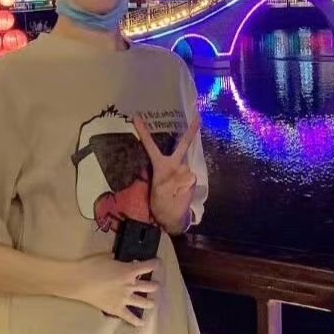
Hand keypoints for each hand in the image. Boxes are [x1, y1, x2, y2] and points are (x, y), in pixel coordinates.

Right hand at [69, 257, 159, 326]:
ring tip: (151, 301)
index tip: (157, 263)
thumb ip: (118, 260)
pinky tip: (142, 323)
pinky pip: (130, 317)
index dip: (155, 264)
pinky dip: (136, 321)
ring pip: (145, 302)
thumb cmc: (91, 266)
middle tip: (155, 284)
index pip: (148, 266)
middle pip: (150, 286)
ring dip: (150, 302)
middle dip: (155, 285)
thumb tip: (121, 260)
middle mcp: (131, 285)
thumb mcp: (107, 257)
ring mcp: (125, 299)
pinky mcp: (117, 309)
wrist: (78, 281)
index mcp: (129, 271)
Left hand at [133, 115, 199, 233]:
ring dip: (180, 180)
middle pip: (181, 146)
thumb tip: (186, 174)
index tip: (136, 117)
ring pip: (185, 168)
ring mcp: (184, 171)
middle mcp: (173, 164)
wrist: (172, 216)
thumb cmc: (161, 203)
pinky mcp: (193, 178)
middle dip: (189, 133)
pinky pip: (190, 178)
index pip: (150, 146)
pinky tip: (182, 192)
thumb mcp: (159, 192)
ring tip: (174, 192)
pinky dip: (186, 185)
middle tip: (197, 117)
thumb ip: (171, 181)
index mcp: (160, 165)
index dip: (143, 132)